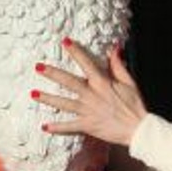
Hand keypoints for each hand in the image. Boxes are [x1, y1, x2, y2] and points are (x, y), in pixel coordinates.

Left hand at [33, 40, 147, 146]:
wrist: (138, 129)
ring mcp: (87, 111)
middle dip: (52, 73)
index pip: (86, 63)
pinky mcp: (87, 125)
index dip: (75, 51)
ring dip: (47, 98)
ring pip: (63, 103)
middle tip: (38, 67)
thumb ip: (118, 64)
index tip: (65, 41)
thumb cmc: (135, 104)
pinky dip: (57, 127)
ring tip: (33, 93)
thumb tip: (114, 47)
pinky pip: (69, 126)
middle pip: (68, 82)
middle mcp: (92, 95)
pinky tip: (44, 126)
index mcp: (102, 82)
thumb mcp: (129, 81)